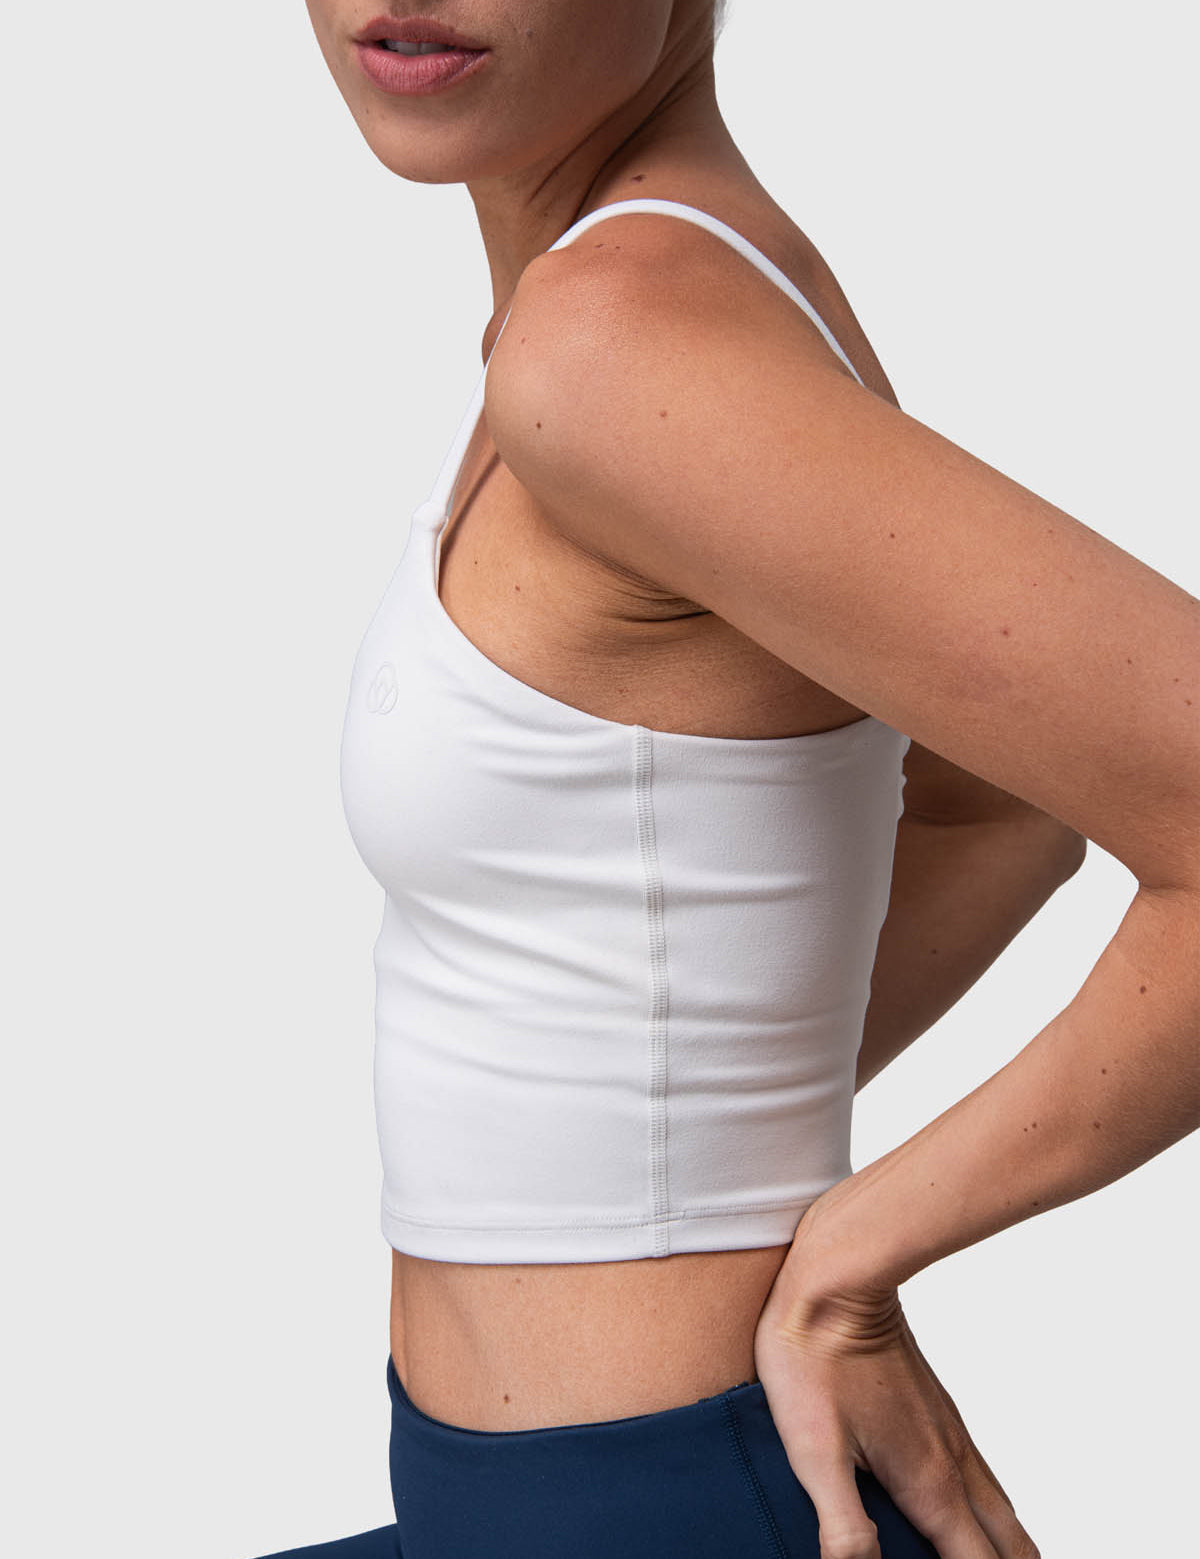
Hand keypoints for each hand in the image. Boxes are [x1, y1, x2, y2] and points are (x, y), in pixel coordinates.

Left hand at [753, 1253, 1038, 1558]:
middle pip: (1011, 1548)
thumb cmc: (815, 1359)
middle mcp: (954, 1464)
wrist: (838, 1279)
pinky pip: (980, 1477)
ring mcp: (951, 1434)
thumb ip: (843, 1528)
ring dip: (1002, 1549)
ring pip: (1001, 1511)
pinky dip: (985, 1514)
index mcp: (931, 1487)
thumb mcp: (813, 1452)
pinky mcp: (937, 1411)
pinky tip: (954, 1512)